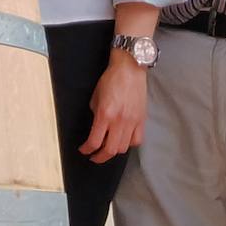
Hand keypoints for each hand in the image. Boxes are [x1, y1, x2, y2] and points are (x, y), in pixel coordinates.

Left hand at [79, 49, 148, 163]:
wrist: (129, 68)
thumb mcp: (95, 97)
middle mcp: (119, 121)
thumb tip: (96, 127)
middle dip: (99, 157)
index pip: (95, 141)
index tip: (84, 150)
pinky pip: (137, 140)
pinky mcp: (141, 120)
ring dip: (114, 152)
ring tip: (108, 150)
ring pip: (124, 148)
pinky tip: (123, 141)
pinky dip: (129, 144)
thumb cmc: (111, 79)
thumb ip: (96, 114)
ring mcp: (132, 122)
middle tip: (94, 157)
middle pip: (110, 150)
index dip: (87, 149)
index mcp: (105, 114)